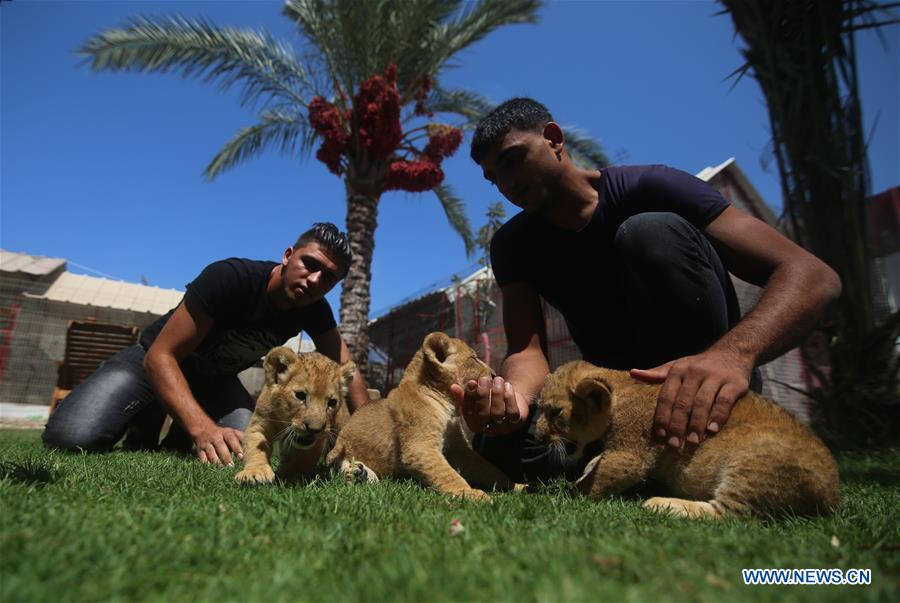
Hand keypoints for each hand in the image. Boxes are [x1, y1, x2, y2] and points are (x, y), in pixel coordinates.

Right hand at [191, 424, 243, 465]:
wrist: (203, 429)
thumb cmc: (223, 435)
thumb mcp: (233, 433)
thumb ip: (242, 439)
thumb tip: (254, 446)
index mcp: (226, 433)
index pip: (232, 439)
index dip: (236, 447)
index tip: (241, 456)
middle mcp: (216, 437)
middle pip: (220, 446)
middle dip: (226, 457)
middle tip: (231, 466)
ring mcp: (207, 443)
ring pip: (211, 453)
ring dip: (216, 462)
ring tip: (222, 470)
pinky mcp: (199, 450)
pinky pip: (202, 458)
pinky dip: (206, 464)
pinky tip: (211, 470)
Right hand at [450, 376, 527, 436]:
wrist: (512, 401)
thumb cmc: (489, 400)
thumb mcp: (476, 397)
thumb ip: (464, 394)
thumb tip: (453, 387)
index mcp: (474, 424)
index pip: (468, 413)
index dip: (469, 397)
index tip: (471, 382)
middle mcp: (488, 429)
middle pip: (483, 415)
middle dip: (482, 396)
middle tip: (484, 379)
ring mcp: (503, 428)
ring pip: (498, 413)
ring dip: (496, 394)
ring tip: (497, 379)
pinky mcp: (517, 422)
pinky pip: (512, 412)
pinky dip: (509, 397)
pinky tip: (507, 385)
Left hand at [630, 348, 751, 448]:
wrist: (733, 352)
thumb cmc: (699, 365)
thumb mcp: (677, 365)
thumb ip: (657, 373)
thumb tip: (632, 373)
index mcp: (678, 370)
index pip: (666, 396)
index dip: (662, 416)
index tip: (660, 434)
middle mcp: (695, 372)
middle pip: (683, 402)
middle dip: (677, 425)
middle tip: (674, 444)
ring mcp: (715, 377)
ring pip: (702, 403)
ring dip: (696, 424)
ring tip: (693, 441)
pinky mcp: (734, 383)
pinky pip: (724, 401)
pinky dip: (718, 416)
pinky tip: (712, 430)